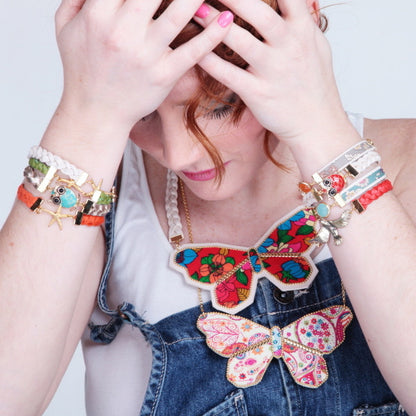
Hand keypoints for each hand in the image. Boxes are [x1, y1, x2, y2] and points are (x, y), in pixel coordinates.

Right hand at [54, 0, 232, 128]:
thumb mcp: (66, 28)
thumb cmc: (82, 69)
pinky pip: (192, 52)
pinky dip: (212, 34)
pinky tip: (227, 19)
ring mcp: (146, 56)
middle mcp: (123, 33)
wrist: (95, 113)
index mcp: (98, 16)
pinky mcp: (164, 76)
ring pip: (178, 13)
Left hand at [194, 0, 347, 143]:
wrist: (316, 125)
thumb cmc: (315, 86)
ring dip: (213, 23)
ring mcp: (273, 71)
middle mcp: (289, 47)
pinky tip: (193, 51)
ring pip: (239, 40)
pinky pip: (228, 74)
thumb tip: (298, 2)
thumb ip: (304, 21)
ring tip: (194, 9)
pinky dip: (209, 61)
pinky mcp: (257, 93)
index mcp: (304, 31)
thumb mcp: (318, 48)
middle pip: (257, 11)